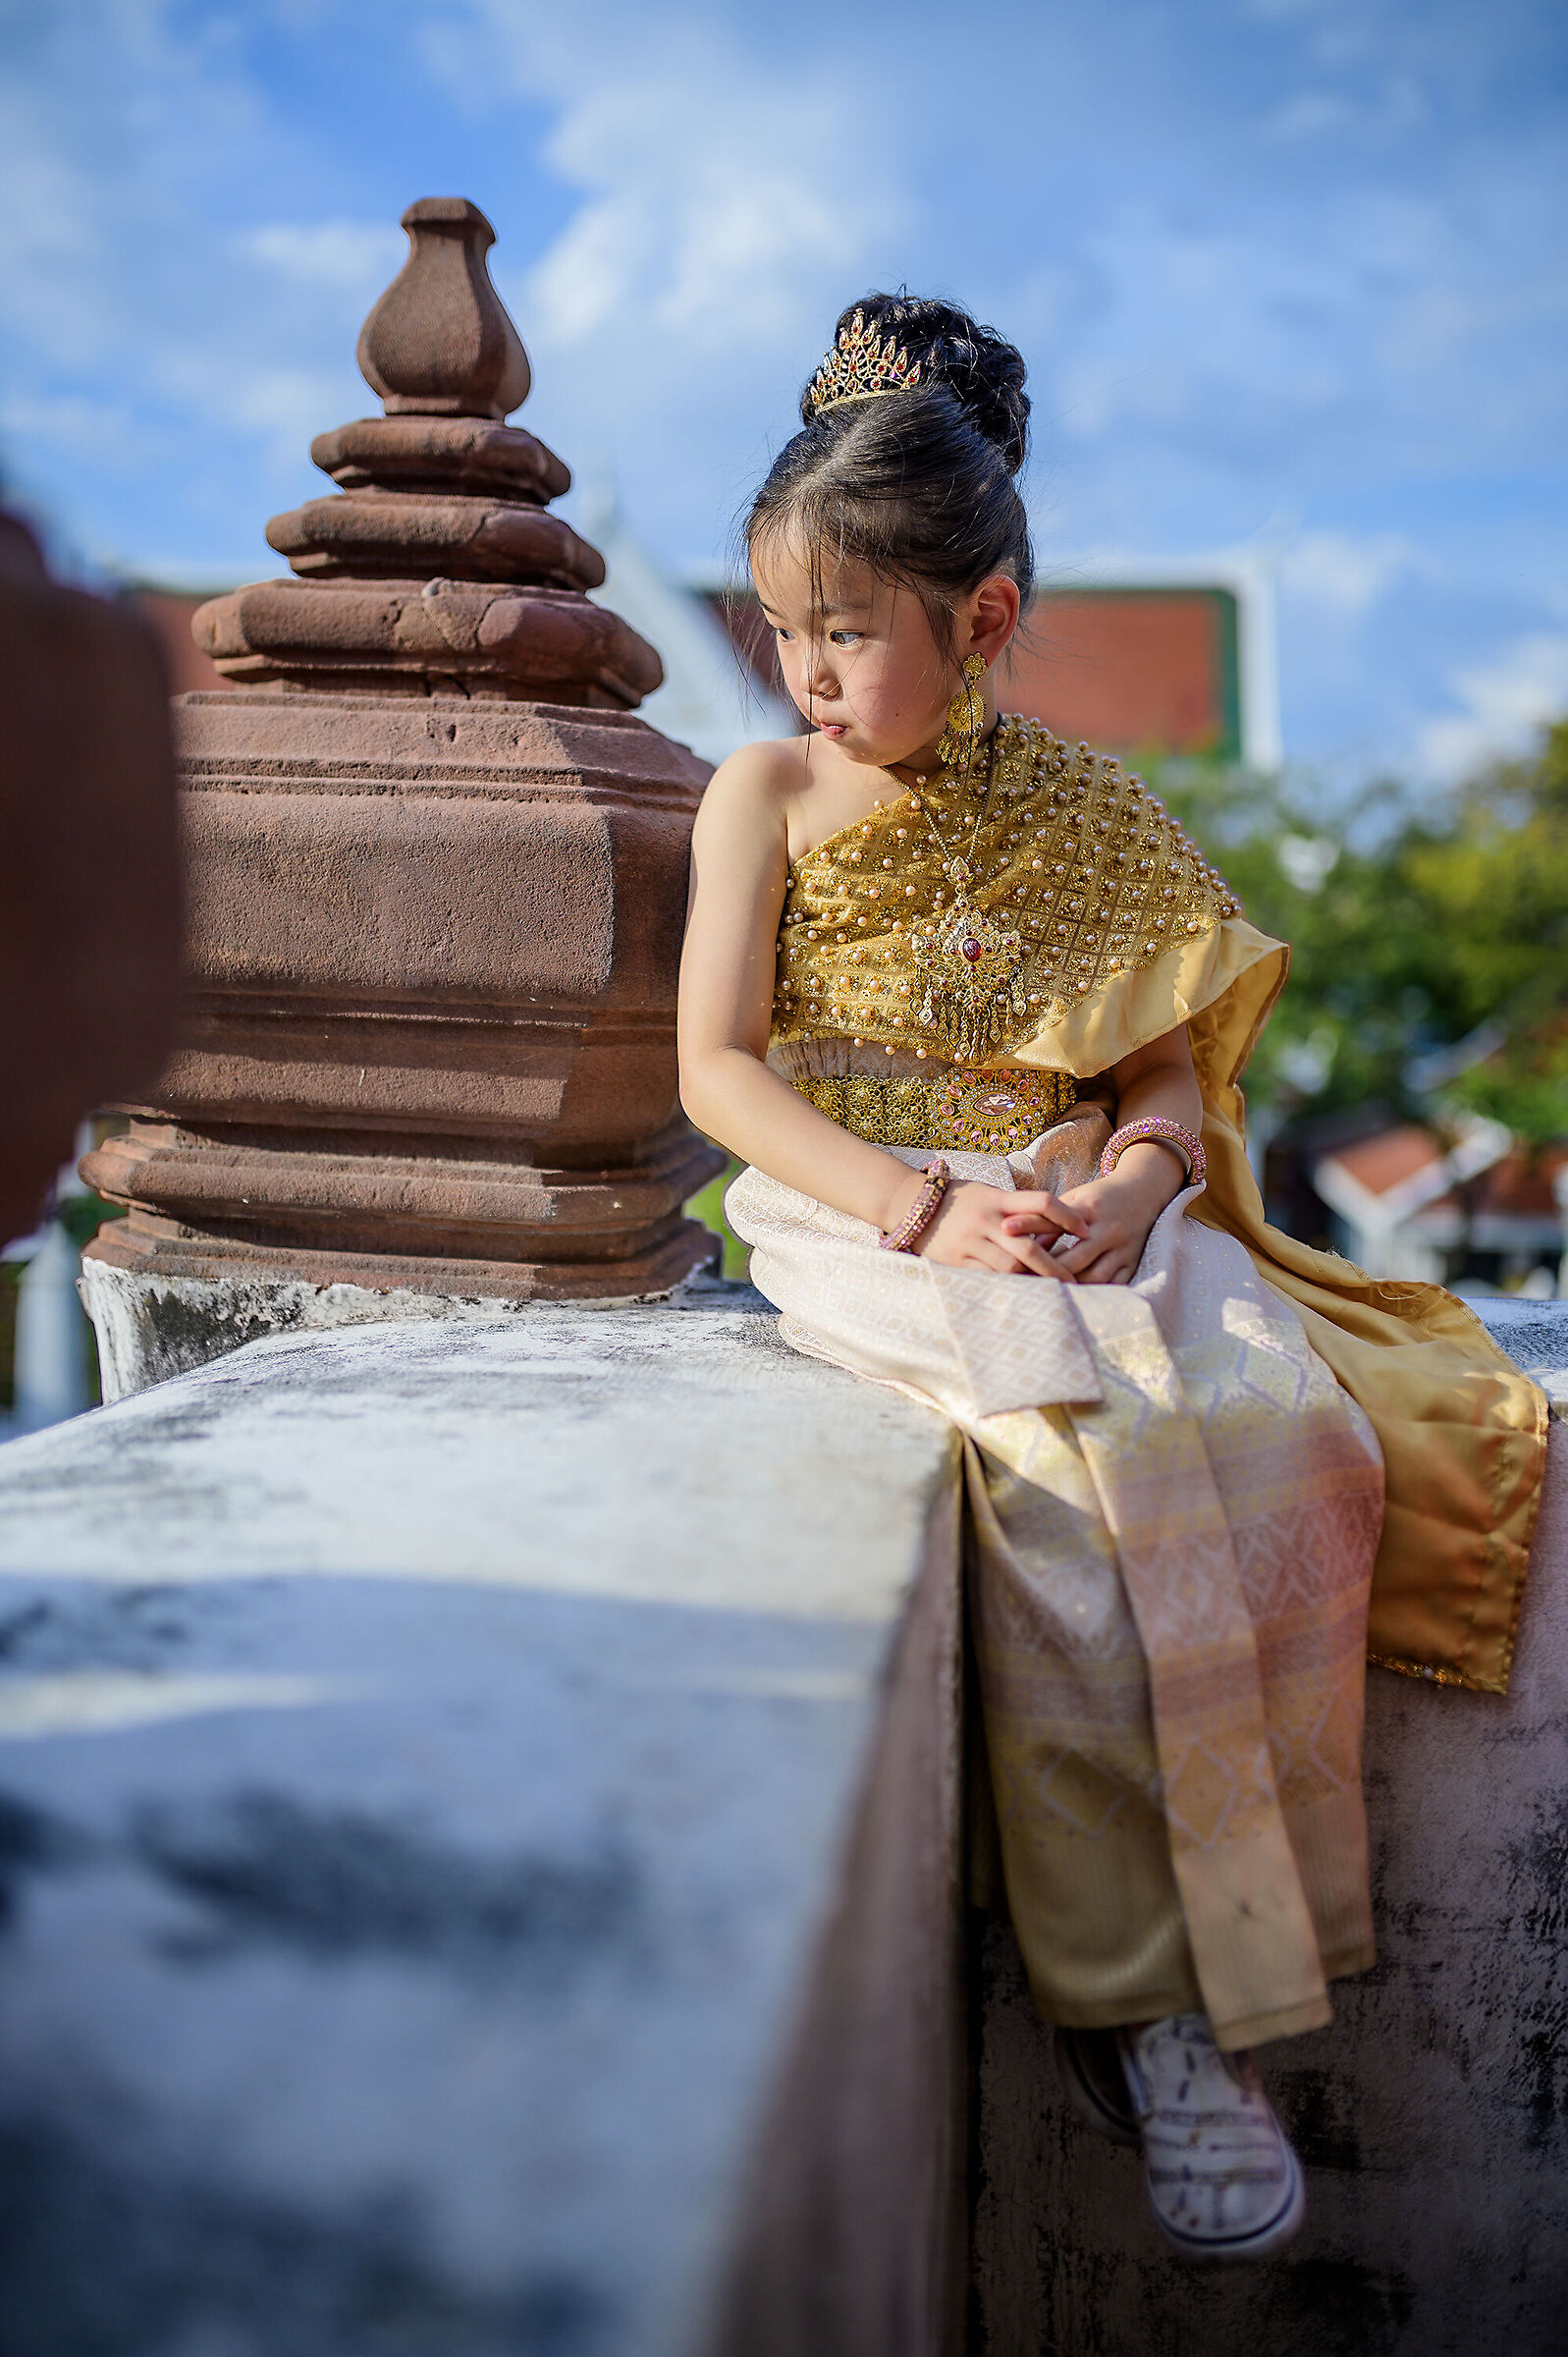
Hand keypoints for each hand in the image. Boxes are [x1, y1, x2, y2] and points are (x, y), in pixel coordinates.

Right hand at [915, 1180, 1088, 1276]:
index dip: (1067, 1216)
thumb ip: (1015, 1207)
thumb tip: (1052, 1222)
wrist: (911, 1204)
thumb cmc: (958, 1199)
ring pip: (1009, 1268)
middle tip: (1075, 1282)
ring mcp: (970, 1242)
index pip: (1042, 1202)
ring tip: (1050, 1292)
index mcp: (998, 1199)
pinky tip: (1020, 1293)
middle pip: (1029, 1247)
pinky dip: (1006, 1286)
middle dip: (1055, 1268)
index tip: (1085, 1230)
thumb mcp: (987, 1194)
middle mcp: (986, 1220)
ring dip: (1031, 1281)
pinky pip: (987, 1278)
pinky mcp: (956, 1261)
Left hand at [1002, 1170, 1166, 1284]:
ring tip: (1048, 1292)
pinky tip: (1077, 1298)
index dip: (1029, 1227)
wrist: (1143, 1193)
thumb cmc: (1100, 1198)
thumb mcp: (1076, 1199)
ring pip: (1095, 1277)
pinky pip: (1114, 1285)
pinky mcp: (1132, 1262)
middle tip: (1023, 1279)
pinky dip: (1095, 1292)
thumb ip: (1051, 1219)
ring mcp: (1123, 1249)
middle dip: (1049, 1270)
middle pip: (1076, 1258)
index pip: (1055, 1221)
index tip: (1004, 1231)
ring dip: (1072, 1286)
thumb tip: (1024, 1242)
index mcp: (1090, 1209)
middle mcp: (1109, 1230)